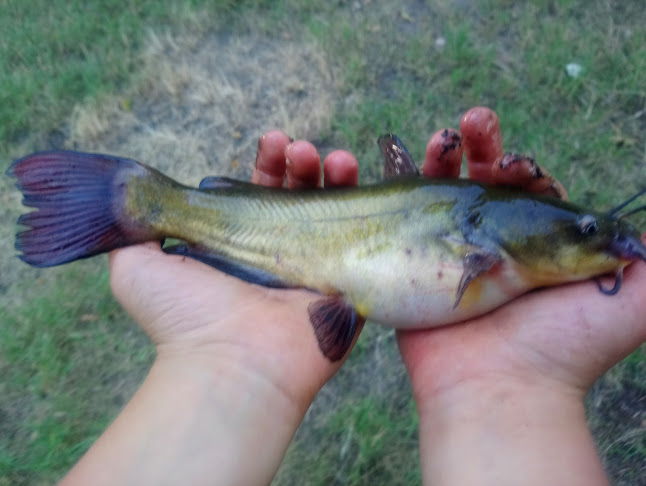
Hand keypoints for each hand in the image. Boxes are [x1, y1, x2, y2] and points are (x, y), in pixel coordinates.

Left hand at [62, 132, 360, 485]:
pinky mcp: (345, 285)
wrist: (229, 364)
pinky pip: (363, 240)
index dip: (267, 166)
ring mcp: (313, 269)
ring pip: (334, 213)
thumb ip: (136, 229)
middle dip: (302, 165)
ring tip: (337, 157)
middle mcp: (276, 255)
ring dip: (336, 177)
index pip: (258, 194)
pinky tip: (355, 178)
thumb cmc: (182, 318)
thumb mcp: (135, 266)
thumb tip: (133, 201)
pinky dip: (365, 208)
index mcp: (236, 246)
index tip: (271, 141)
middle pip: (298, 197)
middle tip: (300, 148)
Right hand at [399, 108, 645, 484]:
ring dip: (440, 158)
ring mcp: (451, 255)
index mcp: (539, 244)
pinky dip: (398, 190)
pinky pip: (404, 220)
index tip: (521, 165)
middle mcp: (494, 245)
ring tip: (439, 138)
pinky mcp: (416, 266)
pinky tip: (397, 162)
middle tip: (474, 122)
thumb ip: (645, 256)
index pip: (530, 189)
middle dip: (481, 147)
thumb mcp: (635, 297)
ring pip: (442, 193)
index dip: (524, 168)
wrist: (500, 389)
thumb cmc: (566, 345)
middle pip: (483, 182)